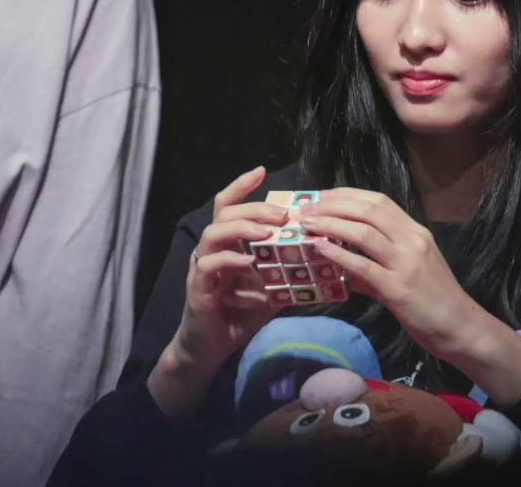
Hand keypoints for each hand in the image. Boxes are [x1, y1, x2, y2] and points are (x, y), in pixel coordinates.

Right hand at [149, 166, 289, 418]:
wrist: (211, 348)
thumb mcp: (272, 288)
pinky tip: (249, 262)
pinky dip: (229, 260)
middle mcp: (212, 250)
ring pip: (213, 233)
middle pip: (225, 214)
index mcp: (229, 245)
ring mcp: (202, 268)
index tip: (262, 171)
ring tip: (268, 232)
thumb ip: (288, 270)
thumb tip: (323, 256)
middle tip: (283, 215)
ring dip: (242, 229)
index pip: (230, 206)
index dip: (242, 186)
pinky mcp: (197, 289)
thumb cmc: (240, 314)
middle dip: (255, 209)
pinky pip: (208, 266)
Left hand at [297, 188, 484, 357]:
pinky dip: (339, 254)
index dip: (349, 195)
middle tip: (308, 208)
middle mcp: (412, 241)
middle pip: (369, 210)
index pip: (380, 202)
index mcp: (416, 233)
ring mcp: (406, 263)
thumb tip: (345, 267)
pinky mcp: (398, 288)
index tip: (324, 195)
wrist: (460, 327)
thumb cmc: (434, 301)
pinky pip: (364, 266)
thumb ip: (378, 266)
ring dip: (331, 224)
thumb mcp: (409, 273)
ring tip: (307, 224)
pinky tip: (320, 249)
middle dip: (334, 205)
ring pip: (364, 232)